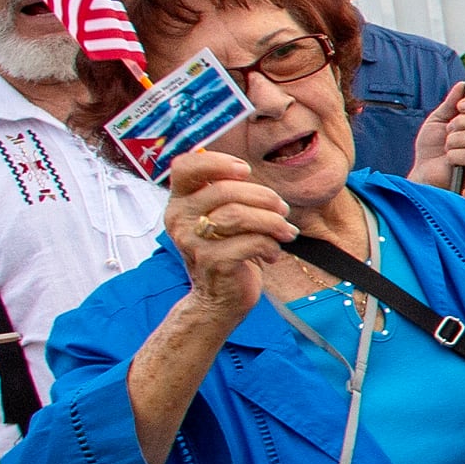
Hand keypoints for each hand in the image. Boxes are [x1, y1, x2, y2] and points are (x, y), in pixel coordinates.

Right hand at [165, 151, 290, 312]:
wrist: (218, 300)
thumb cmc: (226, 251)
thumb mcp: (221, 218)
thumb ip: (227, 194)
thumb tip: (247, 171)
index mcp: (179, 202)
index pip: (185, 167)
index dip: (217, 163)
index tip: (246, 171)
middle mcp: (179, 219)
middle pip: (225, 190)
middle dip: (264, 197)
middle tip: (282, 210)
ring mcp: (193, 242)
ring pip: (239, 215)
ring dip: (272, 221)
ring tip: (285, 232)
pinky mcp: (213, 262)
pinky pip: (251, 242)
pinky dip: (270, 245)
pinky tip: (272, 254)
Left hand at [410, 84, 464, 190]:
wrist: (425, 172)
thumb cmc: (432, 148)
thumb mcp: (438, 120)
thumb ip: (450, 103)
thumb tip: (462, 85)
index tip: (459, 106)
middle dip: (460, 123)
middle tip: (449, 132)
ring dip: (454, 141)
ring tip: (448, 147)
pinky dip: (454, 155)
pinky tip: (450, 159)